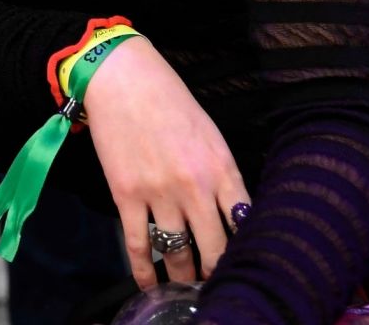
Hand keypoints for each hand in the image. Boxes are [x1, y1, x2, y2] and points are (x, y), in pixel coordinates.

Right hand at [82, 37, 249, 288]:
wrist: (120, 76)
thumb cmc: (168, 98)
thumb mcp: (209, 134)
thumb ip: (222, 174)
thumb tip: (232, 216)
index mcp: (221, 168)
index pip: (246, 227)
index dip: (249, 253)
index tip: (248, 267)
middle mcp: (194, 186)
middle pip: (216, 251)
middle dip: (218, 275)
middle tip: (218, 287)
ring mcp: (159, 193)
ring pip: (178, 255)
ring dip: (184, 279)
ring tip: (187, 292)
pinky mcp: (126, 195)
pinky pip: (138, 244)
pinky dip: (144, 271)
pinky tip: (150, 285)